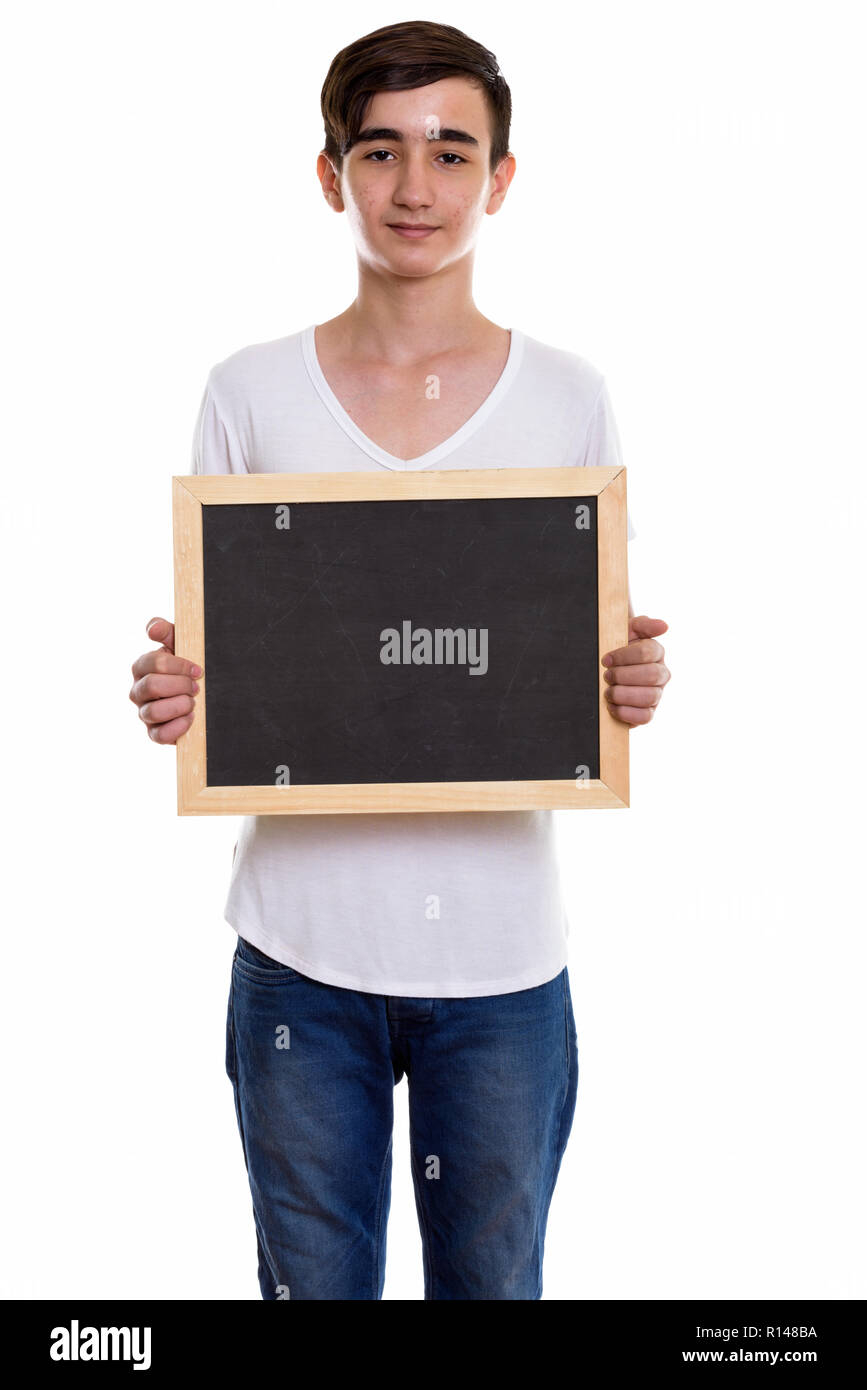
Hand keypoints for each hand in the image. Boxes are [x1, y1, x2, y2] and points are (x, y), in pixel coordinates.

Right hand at [129, 617, 200, 744]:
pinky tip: (191, 718)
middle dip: (180, 685)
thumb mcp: (179, 645)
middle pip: (152, 686)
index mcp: (142, 667)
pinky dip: (178, 727)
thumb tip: (153, 629)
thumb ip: (166, 631)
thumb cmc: (187, 668)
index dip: (179, 666)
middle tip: (196, 687)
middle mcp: (138, 691)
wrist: (201, 694)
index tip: (198, 670)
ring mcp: (144, 713)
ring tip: (193, 702)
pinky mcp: (154, 733)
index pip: (153, 662)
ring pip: (154, 712)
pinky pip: (160, 735)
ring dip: (180, 705)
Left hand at [601, 616, 669, 725]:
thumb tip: (664, 626)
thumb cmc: (618, 646)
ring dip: (624, 695)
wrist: (607, 666)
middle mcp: (661, 674)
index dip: (624, 656)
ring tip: (608, 692)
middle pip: (652, 675)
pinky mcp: (648, 713)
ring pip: (649, 697)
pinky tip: (612, 707)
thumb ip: (644, 624)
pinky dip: (627, 713)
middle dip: (624, 676)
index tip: (605, 659)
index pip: (648, 652)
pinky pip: (645, 717)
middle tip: (606, 676)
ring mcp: (656, 695)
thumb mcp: (627, 630)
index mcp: (656, 652)